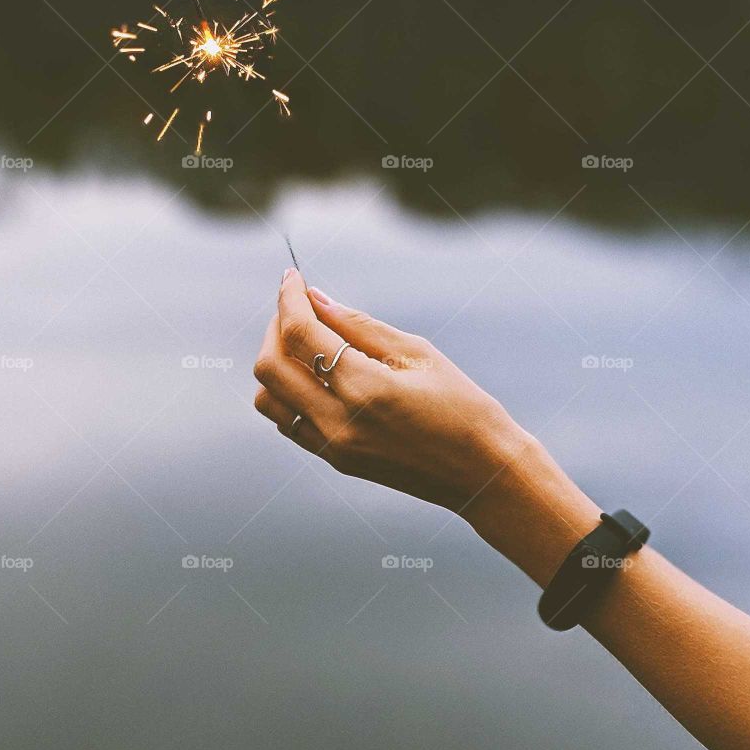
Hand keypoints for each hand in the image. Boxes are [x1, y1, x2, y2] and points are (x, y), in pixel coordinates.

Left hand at [253, 270, 533, 514]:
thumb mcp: (418, 354)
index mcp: (366, 390)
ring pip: (268, 398)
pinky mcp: (335, 461)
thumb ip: (359, 325)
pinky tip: (316, 374)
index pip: (300, 335)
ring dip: (276, 362)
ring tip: (307, 341)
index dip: (288, 299)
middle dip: (276, 326)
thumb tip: (315, 298)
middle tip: (298, 306)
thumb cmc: (463, 406)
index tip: (292, 276)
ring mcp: (333, 448)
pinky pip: (287, 421)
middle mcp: (339, 423)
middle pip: (270, 366)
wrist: (482, 473)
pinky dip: (287, 391)